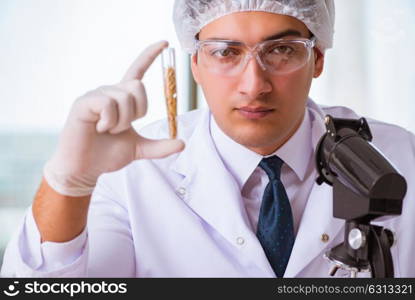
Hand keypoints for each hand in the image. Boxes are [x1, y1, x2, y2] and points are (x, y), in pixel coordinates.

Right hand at [44, 41, 184, 196]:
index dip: (150, 56)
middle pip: (138, 87)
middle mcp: (110, 91)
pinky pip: (108, 104)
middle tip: (120, 128)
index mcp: (122, 98)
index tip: (165, 43)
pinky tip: (98, 128)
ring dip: (121, 122)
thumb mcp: (139, 149)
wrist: (85, 168)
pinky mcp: (84, 102)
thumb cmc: (107, 155)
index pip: (138, 72)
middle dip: (136, 113)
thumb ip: (160, 146)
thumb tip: (182, 144)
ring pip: (125, 98)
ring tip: (107, 130)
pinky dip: (109, 121)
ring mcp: (96, 95)